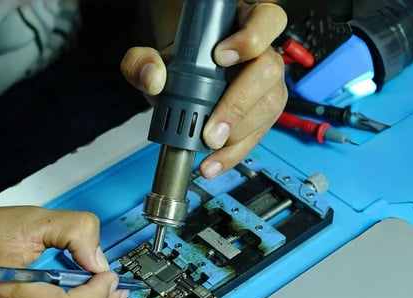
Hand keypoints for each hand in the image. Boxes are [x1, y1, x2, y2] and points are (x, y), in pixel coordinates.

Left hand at [121, 1, 287, 178]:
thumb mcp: (156, 56)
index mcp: (245, 24)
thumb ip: (143, 61)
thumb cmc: (181, 62)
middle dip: (238, 103)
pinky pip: (257, 135)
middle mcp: (263, 53)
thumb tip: (153, 78)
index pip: (266, 20)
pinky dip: (233, 154)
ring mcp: (268, 86)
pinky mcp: (264, 115)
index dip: (249, 39)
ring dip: (238, 133)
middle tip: (212, 126)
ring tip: (209, 146)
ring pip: (268, 106)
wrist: (183, 80)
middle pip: (269, 71)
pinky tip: (213, 162)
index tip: (219, 57)